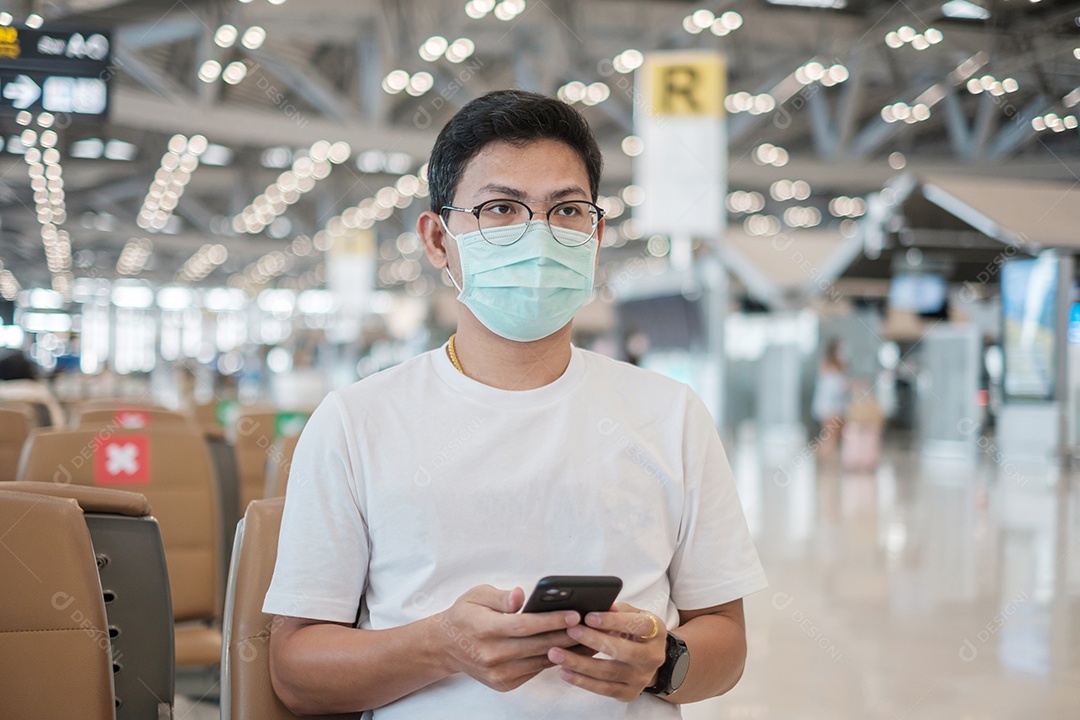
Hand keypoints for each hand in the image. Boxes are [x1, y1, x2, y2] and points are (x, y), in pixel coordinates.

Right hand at [433, 584, 581, 691]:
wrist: (446, 646)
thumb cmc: (465, 615)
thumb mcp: (477, 595)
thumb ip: (501, 597)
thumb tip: (520, 595)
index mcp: (483, 628)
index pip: (523, 625)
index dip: (551, 620)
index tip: (574, 613)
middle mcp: (491, 655)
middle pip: (537, 646)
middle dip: (568, 635)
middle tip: (593, 625)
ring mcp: (498, 673)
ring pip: (540, 661)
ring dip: (568, 650)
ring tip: (591, 637)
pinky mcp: (504, 683)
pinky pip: (535, 670)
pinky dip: (555, 660)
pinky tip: (572, 650)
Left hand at [547, 602, 667, 701]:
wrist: (649, 659)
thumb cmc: (635, 630)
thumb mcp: (633, 615)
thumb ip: (617, 609)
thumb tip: (598, 604)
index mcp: (656, 632)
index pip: (636, 625)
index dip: (612, 621)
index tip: (588, 616)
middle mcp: (653, 657)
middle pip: (623, 651)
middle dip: (594, 641)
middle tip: (570, 631)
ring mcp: (642, 678)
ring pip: (609, 673)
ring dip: (580, 663)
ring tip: (556, 653)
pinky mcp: (629, 693)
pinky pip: (603, 689)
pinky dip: (582, 681)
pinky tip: (564, 671)